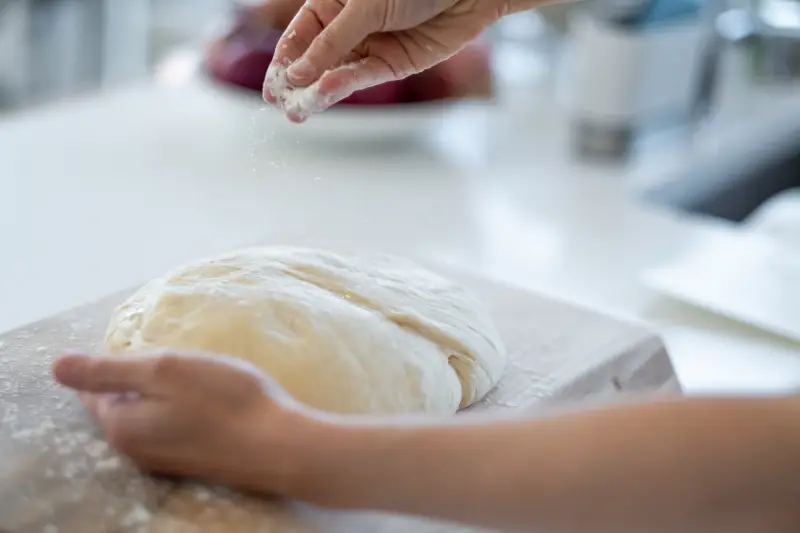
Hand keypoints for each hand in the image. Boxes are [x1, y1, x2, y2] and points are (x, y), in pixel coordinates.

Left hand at [52, 352, 312, 494]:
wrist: (280, 447)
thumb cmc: (225, 400)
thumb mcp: (164, 370)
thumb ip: (107, 369)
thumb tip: (56, 366)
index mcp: (120, 426)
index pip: (95, 387)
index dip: (121, 361)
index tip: (156, 350)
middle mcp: (134, 451)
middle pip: (123, 402)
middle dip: (143, 378)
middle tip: (182, 361)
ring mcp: (164, 461)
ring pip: (150, 414)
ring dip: (166, 394)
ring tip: (200, 377)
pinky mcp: (192, 462)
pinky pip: (173, 427)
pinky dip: (185, 410)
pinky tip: (212, 400)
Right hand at [262, 0, 505, 120]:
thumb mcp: (364, 5)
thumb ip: (332, 41)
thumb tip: (298, 74)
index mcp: (333, 3)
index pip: (298, 36)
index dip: (283, 61)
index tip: (271, 87)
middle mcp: (349, 27)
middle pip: (314, 60)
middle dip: (297, 84)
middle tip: (281, 106)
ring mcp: (371, 47)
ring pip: (336, 74)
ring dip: (317, 92)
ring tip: (298, 111)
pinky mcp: (393, 65)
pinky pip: (363, 78)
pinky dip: (343, 86)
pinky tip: (325, 93)